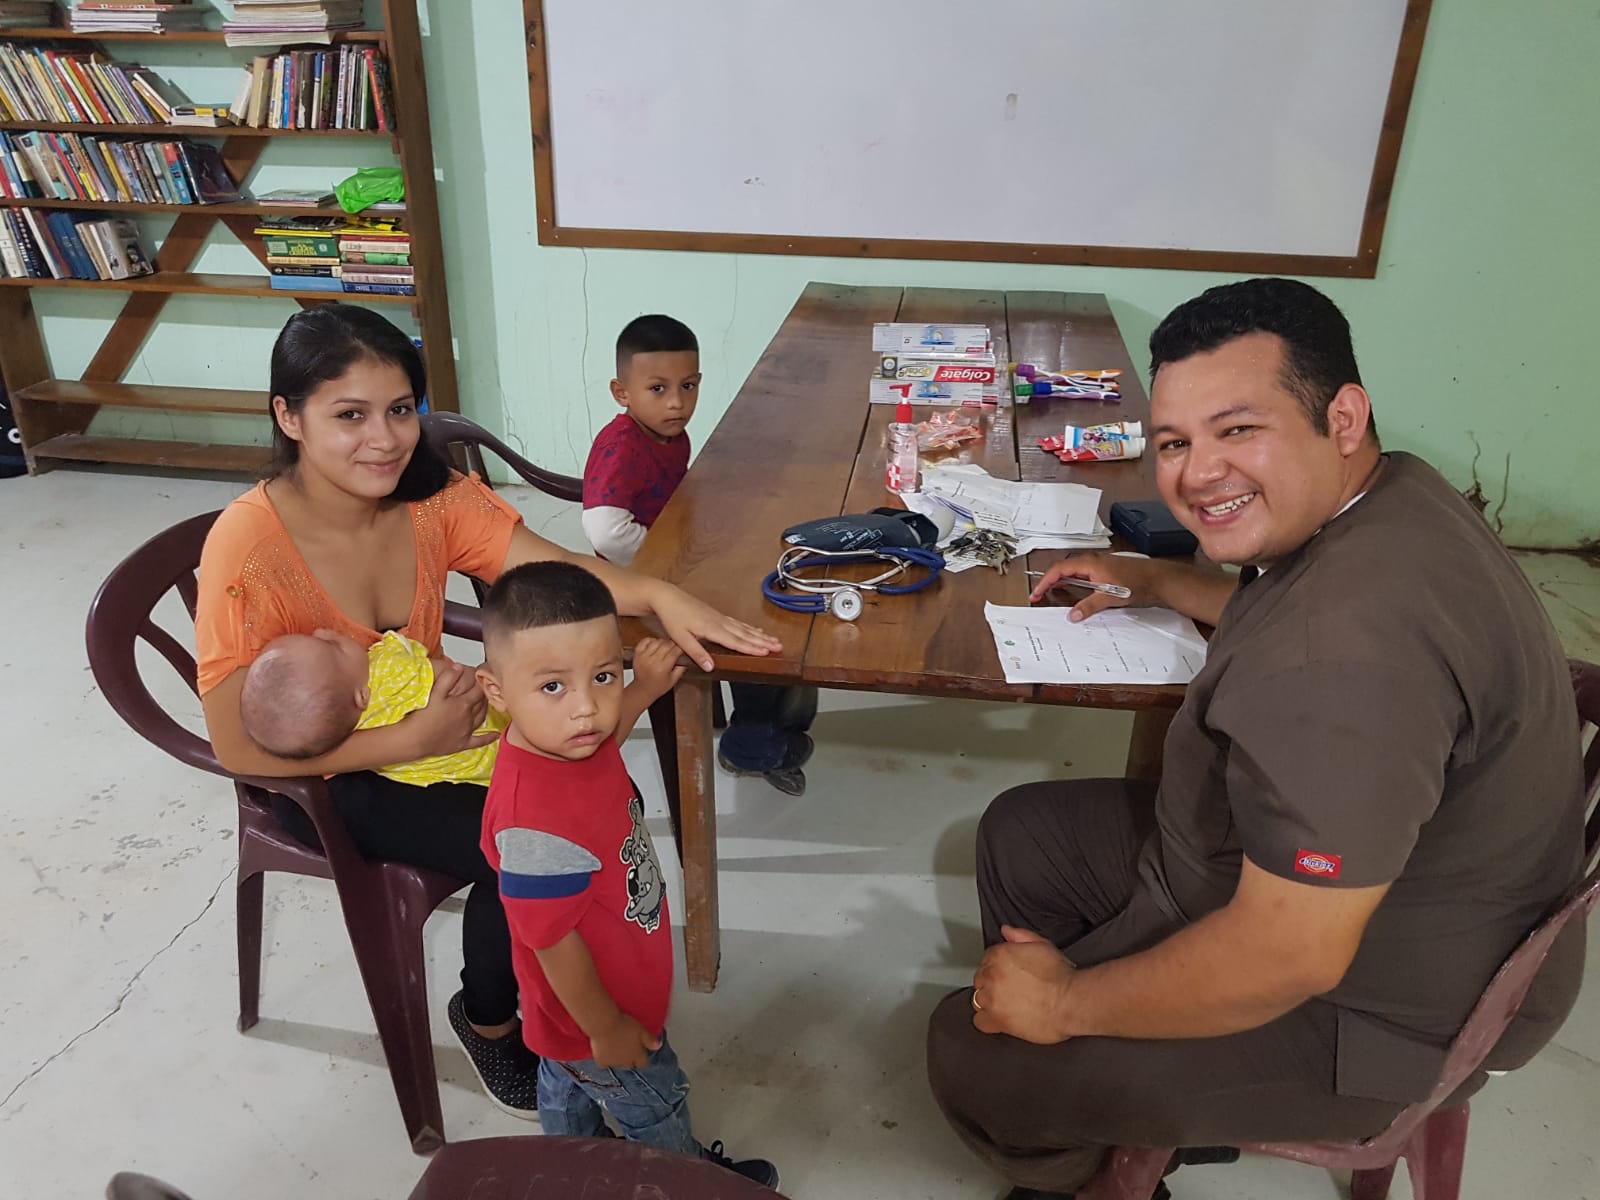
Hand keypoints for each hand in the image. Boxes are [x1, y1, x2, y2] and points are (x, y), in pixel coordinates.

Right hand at [400, 661, 495, 758]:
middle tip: (484, 688)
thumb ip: (448, 678)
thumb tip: (459, 667)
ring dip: (486, 710)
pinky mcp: (463, 743)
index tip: (482, 677)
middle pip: (482, 703)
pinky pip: (479, 741)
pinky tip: (495, 735)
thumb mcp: (434, 693)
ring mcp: (467, 731)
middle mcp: (468, 717)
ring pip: (482, 718)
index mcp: (463, 704)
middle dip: (484, 694)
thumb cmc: (423, 717)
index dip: (481, 682)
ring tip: (486, 703)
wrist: (416, 739)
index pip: (479, 690)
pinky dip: (488, 738)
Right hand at [589, 1012, 660, 1069]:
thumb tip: (658, 1046)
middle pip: (631, 1065)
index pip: (643, 1064)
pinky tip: (604, 1052)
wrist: (604, 1025)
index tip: (642, 1054)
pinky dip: (605, 1060)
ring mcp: (614, 1063)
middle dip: (631, 1060)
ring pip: (618, 1065)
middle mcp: (626, 1062)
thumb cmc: (624, 1025)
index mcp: (637, 1055)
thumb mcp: (641, 1030)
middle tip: (628, 1049)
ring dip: (618, 1059)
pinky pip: (605, 1064)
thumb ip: (650, 1040)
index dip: (643, 1059)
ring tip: (616, 1048)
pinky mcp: (602, 1062)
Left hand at [630, 637, 686, 703]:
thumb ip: (682, 668)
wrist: (642, 690)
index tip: (685, 645)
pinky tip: (655, 644)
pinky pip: (645, 641)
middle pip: (666, 644)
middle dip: (674, 643)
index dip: (681, 647)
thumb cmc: (658, 687)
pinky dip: (651, 640)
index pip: (675, 651)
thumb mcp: (674, 680)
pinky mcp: (637, 654)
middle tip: (677, 645)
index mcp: (662, 668)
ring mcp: (643, 657)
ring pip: (657, 641)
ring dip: (663, 642)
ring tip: (666, 646)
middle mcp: (652, 661)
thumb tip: (688, 655)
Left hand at [651, 584, 781, 671]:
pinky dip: (749, 628)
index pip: (736, 641)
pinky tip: (756, 630)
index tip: (766, 652)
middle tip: (779, 646)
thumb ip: (697, 653)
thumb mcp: (680, 638)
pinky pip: (738, 623)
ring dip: (760, 635)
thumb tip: (711, 667)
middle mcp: (719, 622)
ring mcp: (719, 618)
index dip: (752, 648)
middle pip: (745, 634)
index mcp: (711, 628)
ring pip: (744, 628)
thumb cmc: (672, 616)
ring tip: (774, 640)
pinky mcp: (717, 615)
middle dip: (763, 641)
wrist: (667, 597)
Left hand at [972, 925, 1076, 1043]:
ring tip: (1008, 1004)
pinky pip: (979, 1021)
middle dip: (993, 983)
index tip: (1008, 974)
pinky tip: (1000, 1018)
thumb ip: (1021, 936)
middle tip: (1011, 990)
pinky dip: (988, 1020)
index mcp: (1000, 954)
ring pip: (978, 999)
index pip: (986, 959)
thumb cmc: (1061, 976)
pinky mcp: (997, 1019)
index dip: (998, 967)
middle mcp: (992, 975)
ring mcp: (992, 998)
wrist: (1071, 1001)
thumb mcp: (1043, 945)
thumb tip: (1006, 931)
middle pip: (980, 979)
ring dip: (990, 1001)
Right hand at [1029, 552, 1157, 623]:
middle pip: (1063, 569)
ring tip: (1051, 593)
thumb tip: (1073, 615)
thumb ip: (1090, 606)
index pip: (1059, 569)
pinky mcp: (1105, 571)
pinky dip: (1072, 582)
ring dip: (1061, 581)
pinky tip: (1074, 591)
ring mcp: (1098, 566)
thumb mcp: (1110, 596)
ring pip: (1072, 571)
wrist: (1156, 578)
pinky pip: (1082, 574)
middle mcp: (1092, 561)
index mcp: (1089, 563)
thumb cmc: (1136, 581)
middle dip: (1049, 581)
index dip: (1045, 581)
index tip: (1036, 592)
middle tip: (1040, 594)